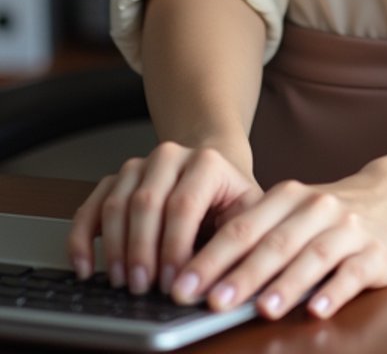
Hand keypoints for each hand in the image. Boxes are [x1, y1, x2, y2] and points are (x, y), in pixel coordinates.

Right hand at [66, 141, 262, 295]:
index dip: (175, 248)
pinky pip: (91, 206)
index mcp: (206, 162)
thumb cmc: (230, 203)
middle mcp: (170, 157)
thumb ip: (233, 246)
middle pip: (146, 203)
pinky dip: (82, 238)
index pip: (184, 204)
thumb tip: (212, 285)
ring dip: (115, 248)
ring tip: (123, 283)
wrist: (215, 174)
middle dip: (142, 251)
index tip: (174, 284)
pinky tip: (85, 267)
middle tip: (143, 288)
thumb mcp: (246, 217)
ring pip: (116, 204)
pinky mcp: (115, 181)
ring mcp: (139, 166)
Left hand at [165, 159, 386, 321]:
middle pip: (275, 242)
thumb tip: (201, 275)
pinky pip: (353, 273)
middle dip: (242, 274)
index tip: (183, 284)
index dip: (212, 257)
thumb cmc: (328, 215)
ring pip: (313, 256)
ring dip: (286, 284)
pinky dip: (334, 291)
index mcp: (289, 197)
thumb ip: (256, 236)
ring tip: (262, 310)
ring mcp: (348, 229)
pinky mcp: (376, 252)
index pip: (244, 226)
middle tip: (212, 302)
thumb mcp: (292, 212)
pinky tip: (316, 310)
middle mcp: (317, 208)